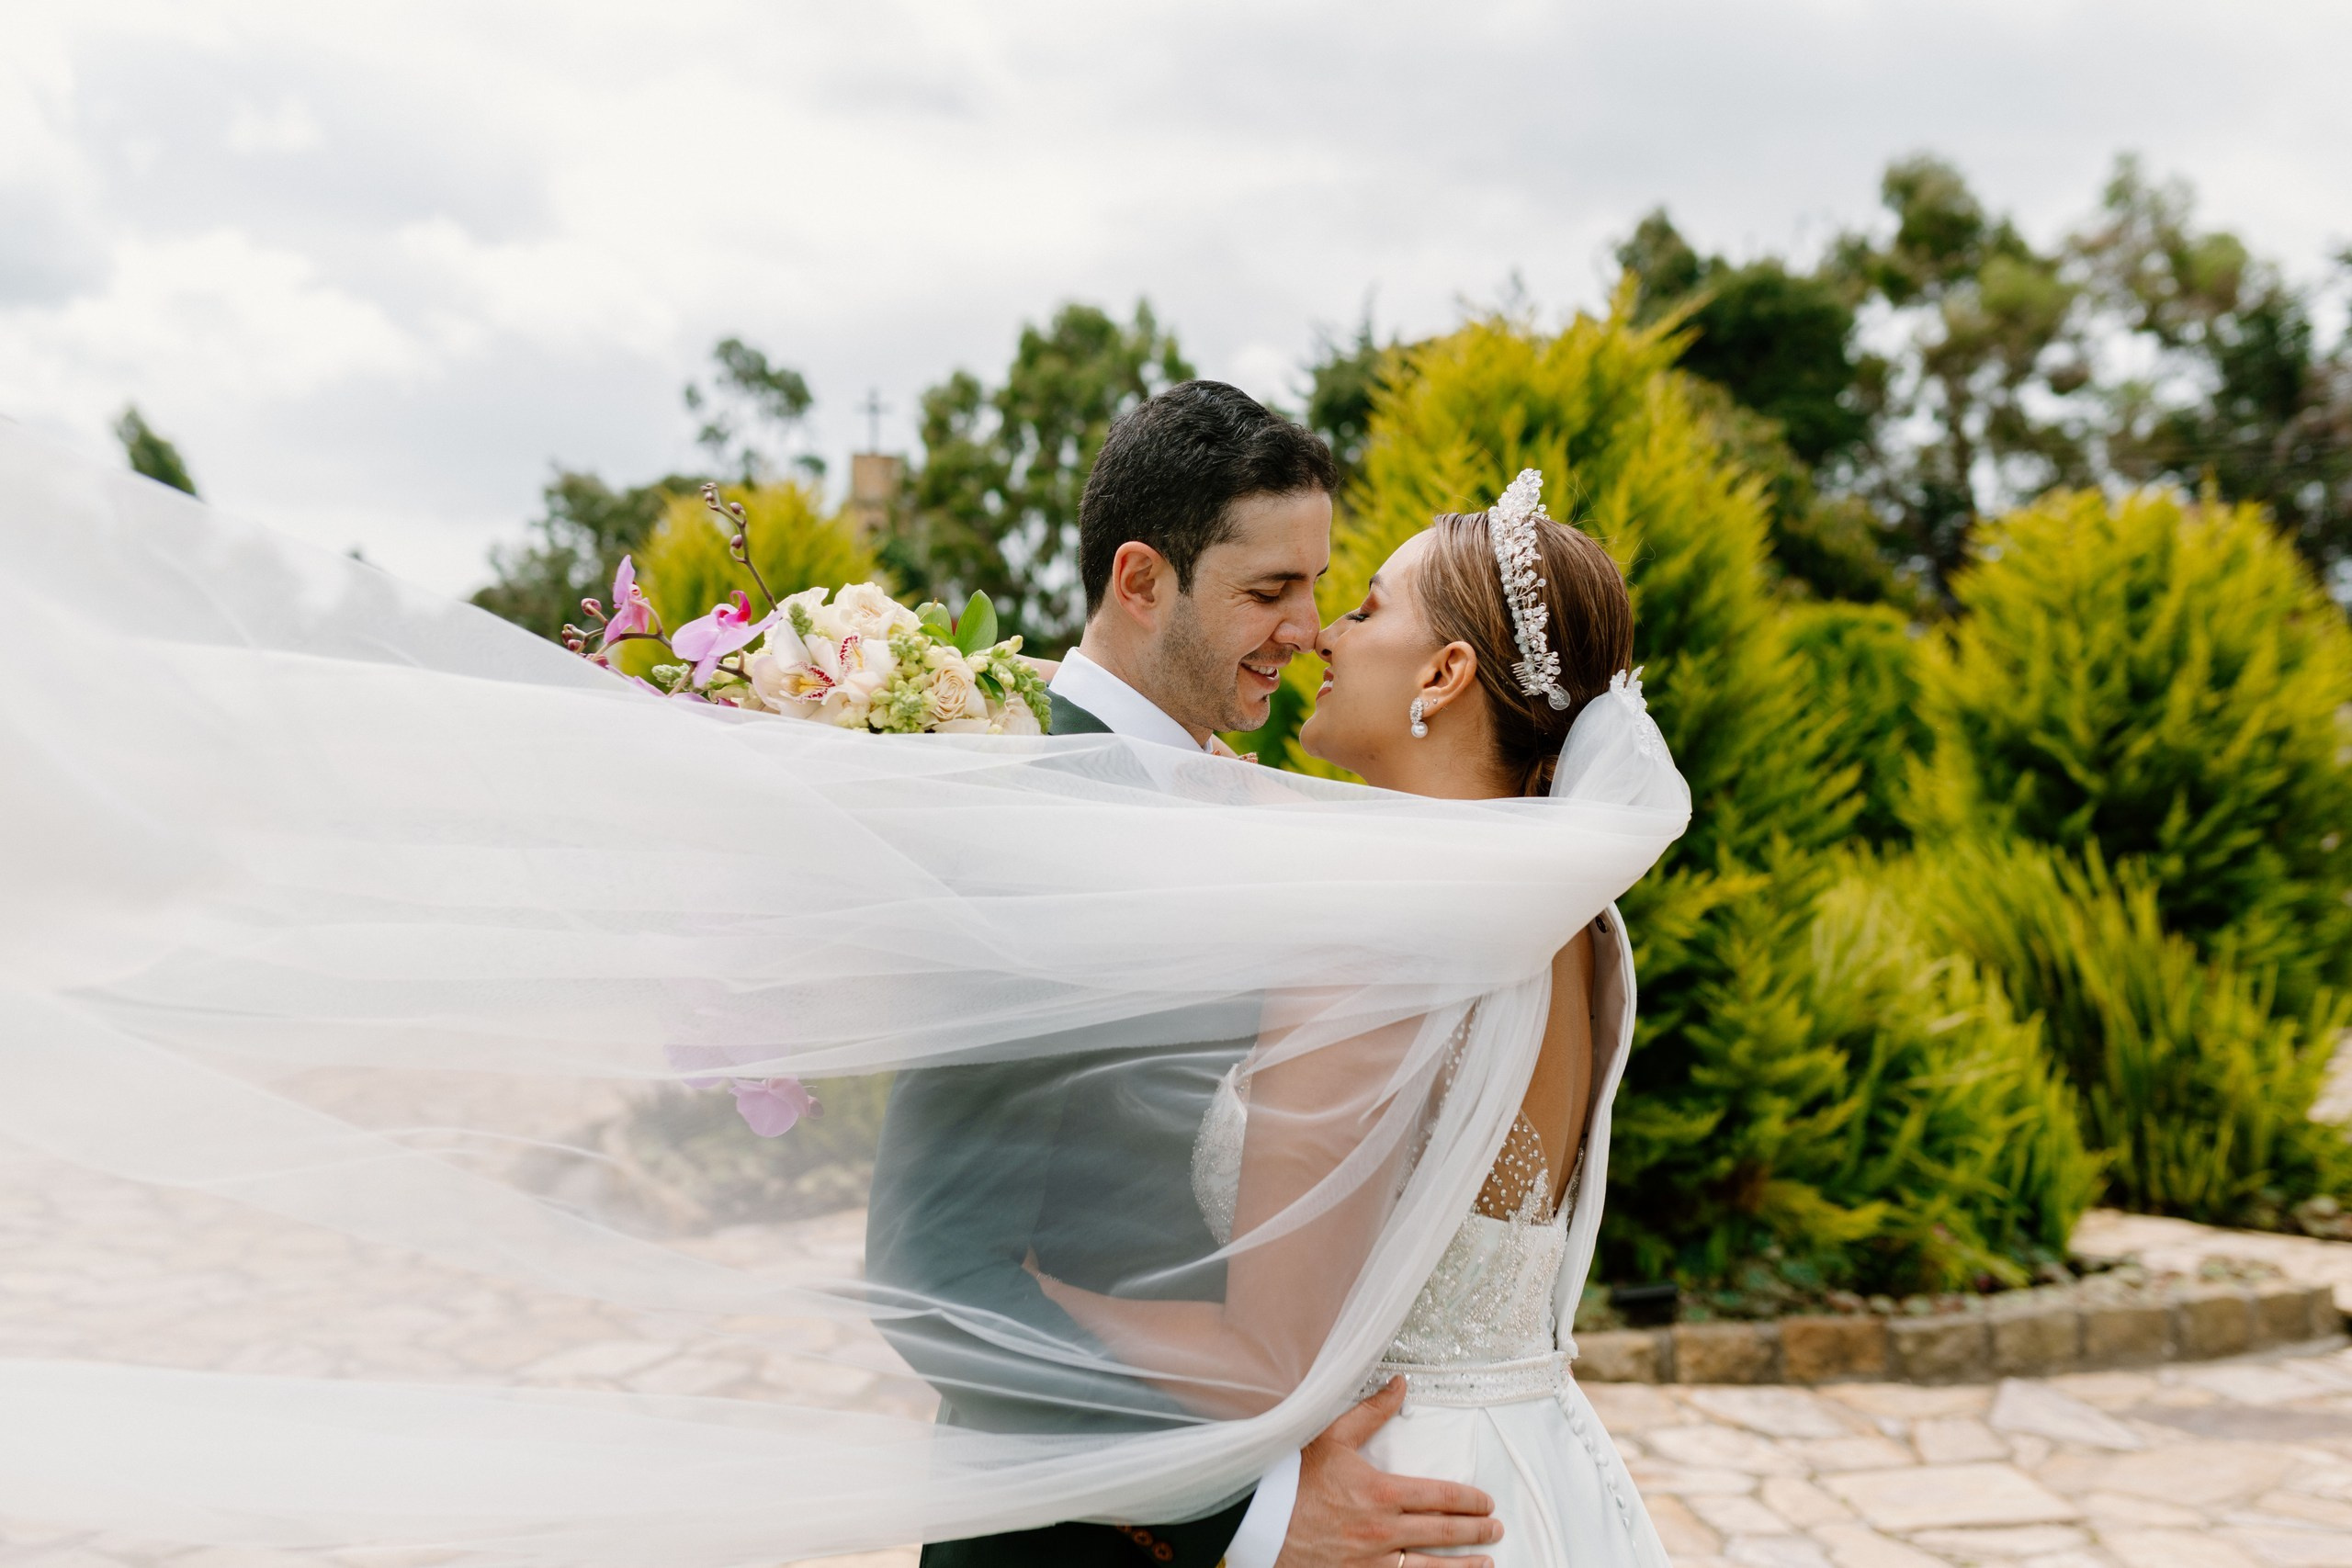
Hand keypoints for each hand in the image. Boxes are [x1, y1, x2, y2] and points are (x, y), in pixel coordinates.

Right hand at [1273, 1378, 1499, 1567]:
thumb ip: (1371, 1412)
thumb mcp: (1332, 1437)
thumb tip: (1400, 1383)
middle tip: (1496, 1529)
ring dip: (1464, 1567)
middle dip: (1476, 1532)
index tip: (1486, 1502)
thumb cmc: (1294, 1476)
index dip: (1470, 1500)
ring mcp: (1370, 1562)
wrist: (1258, 1519)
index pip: (1441, 1497)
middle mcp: (1381, 1531)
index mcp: (1380, 1492)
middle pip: (1444, 1533)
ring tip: (1486, 1564)